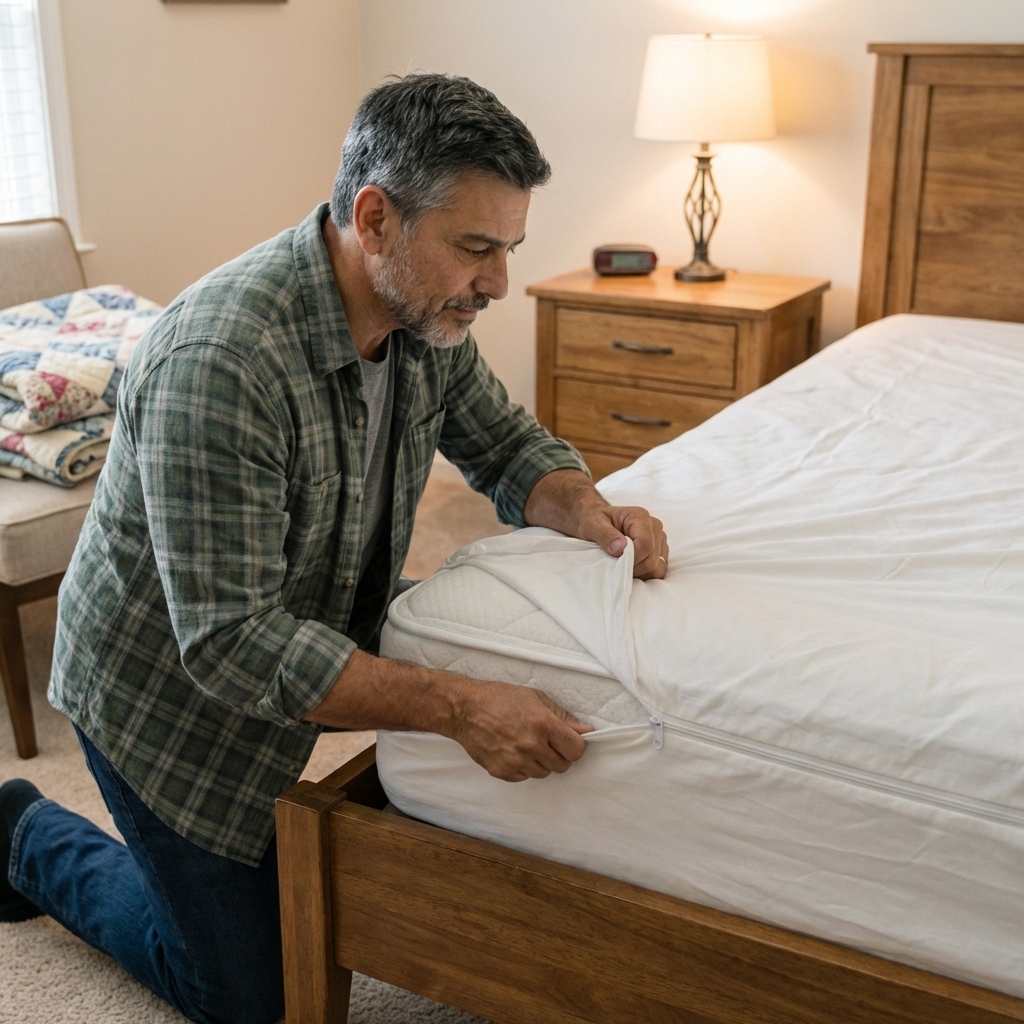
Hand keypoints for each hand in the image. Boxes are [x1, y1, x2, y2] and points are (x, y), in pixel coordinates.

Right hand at [453, 680, 593, 781]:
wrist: (465, 709)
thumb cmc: (500, 698)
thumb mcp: (535, 698)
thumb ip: (562, 716)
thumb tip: (585, 730)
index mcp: (542, 724)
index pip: (576, 750)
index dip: (575, 745)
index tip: (569, 740)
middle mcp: (530, 745)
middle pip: (562, 765)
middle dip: (559, 754)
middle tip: (546, 741)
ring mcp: (515, 761)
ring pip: (544, 773)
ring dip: (541, 761)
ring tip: (527, 744)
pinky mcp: (501, 771)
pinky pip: (524, 777)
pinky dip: (523, 767)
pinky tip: (514, 751)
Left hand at [577, 504, 668, 580]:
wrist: (598, 522)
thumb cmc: (594, 522)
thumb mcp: (593, 525)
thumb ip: (605, 535)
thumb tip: (620, 548)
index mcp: (640, 517)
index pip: (645, 545)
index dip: (632, 559)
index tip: (616, 562)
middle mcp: (654, 527)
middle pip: (652, 559)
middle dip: (633, 568)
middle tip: (615, 565)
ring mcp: (659, 539)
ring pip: (658, 567)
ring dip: (640, 573)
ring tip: (622, 565)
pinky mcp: (660, 551)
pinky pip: (659, 570)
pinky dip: (645, 574)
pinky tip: (630, 567)